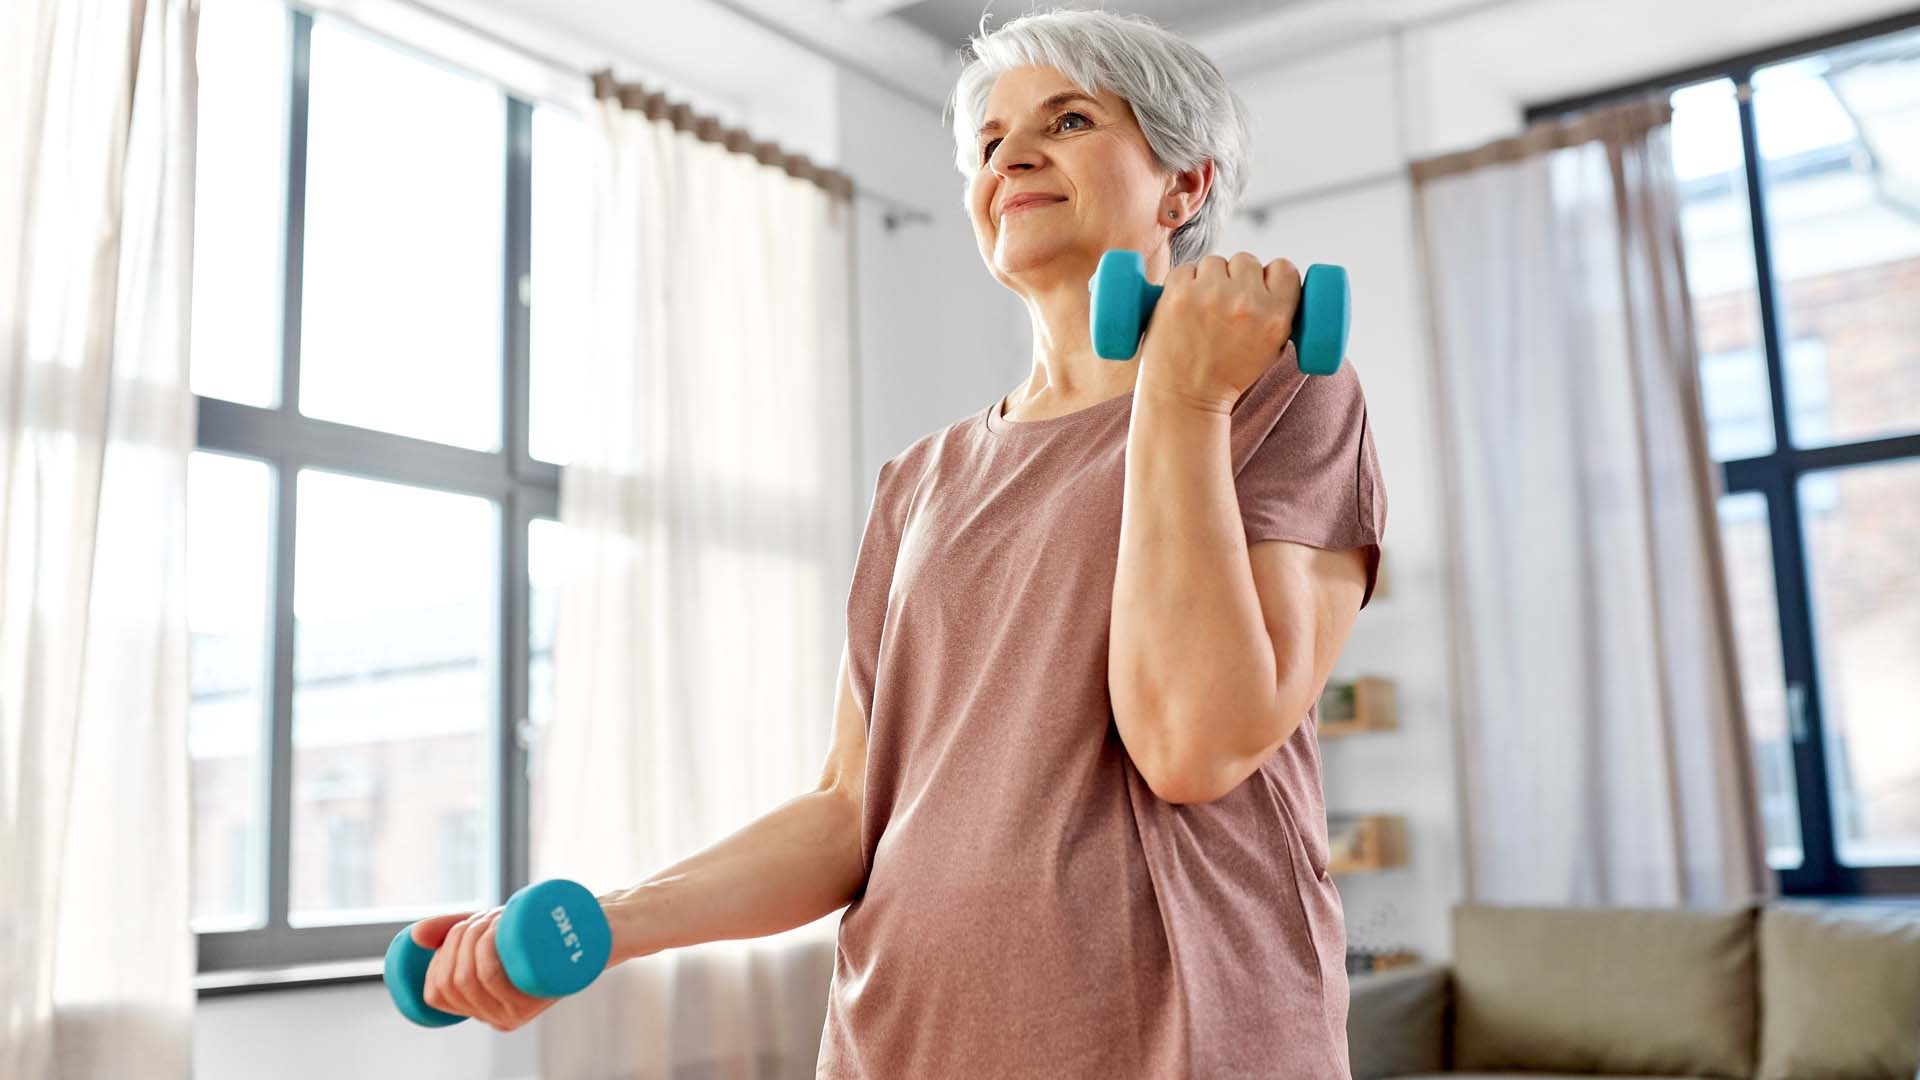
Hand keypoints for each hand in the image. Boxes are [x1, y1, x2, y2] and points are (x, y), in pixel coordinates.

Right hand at [415, 908, 559, 1032]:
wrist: (598, 930)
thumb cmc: (540, 933)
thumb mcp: (492, 930)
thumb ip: (453, 933)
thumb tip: (414, 936)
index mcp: (486, 1009)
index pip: (436, 992)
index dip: (438, 955)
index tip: (462, 927)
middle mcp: (500, 1017)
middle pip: (452, 981)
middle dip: (458, 937)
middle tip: (485, 914)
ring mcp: (520, 1010)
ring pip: (468, 976)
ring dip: (472, 935)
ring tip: (495, 915)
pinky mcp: (538, 997)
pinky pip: (491, 978)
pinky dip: (483, 945)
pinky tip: (494, 928)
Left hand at [1137, 252, 1301, 412]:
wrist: (1186, 399)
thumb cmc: (1226, 376)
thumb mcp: (1271, 350)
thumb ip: (1279, 314)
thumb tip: (1273, 279)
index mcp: (1276, 318)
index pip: (1284, 268)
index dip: (1270, 275)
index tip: (1258, 287)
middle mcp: (1246, 303)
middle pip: (1246, 260)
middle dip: (1235, 278)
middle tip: (1224, 306)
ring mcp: (1211, 296)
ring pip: (1214, 262)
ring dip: (1207, 278)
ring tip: (1201, 310)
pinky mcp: (1179, 294)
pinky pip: (1185, 269)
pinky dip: (1182, 283)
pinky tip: (1182, 308)